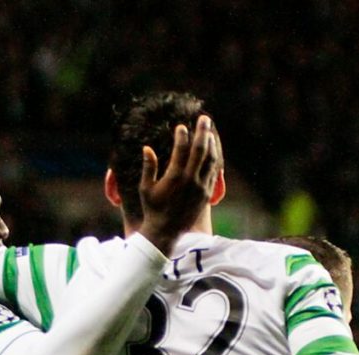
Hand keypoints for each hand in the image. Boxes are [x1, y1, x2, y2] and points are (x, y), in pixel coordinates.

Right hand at [139, 114, 219, 253]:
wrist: (165, 233)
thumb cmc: (152, 210)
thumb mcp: (145, 189)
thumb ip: (148, 167)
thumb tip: (147, 148)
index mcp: (175, 177)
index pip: (182, 149)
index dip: (182, 135)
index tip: (181, 127)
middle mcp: (190, 180)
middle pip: (201, 149)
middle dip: (202, 131)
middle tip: (204, 118)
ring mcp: (200, 187)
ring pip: (210, 159)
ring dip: (211, 144)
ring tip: (209, 133)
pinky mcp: (206, 194)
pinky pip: (213, 172)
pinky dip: (213, 159)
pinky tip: (211, 152)